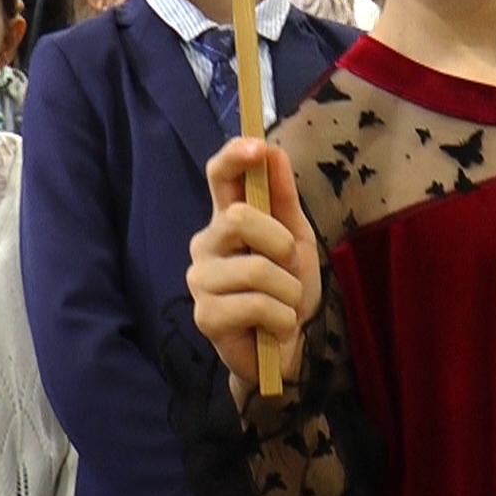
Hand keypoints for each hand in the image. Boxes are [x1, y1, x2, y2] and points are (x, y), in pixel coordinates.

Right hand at [187, 138, 319, 391]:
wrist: (287, 347)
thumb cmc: (287, 288)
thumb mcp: (295, 238)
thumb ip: (283, 197)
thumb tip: (274, 152)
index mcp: (227, 219)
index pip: (218, 175)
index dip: (234, 156)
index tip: (258, 148)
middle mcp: (206, 243)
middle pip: (238, 217)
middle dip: (280, 244)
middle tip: (288, 268)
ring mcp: (201, 280)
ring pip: (256, 268)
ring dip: (288, 290)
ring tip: (285, 305)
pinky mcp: (205, 316)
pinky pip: (258, 305)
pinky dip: (282, 318)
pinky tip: (275, 328)